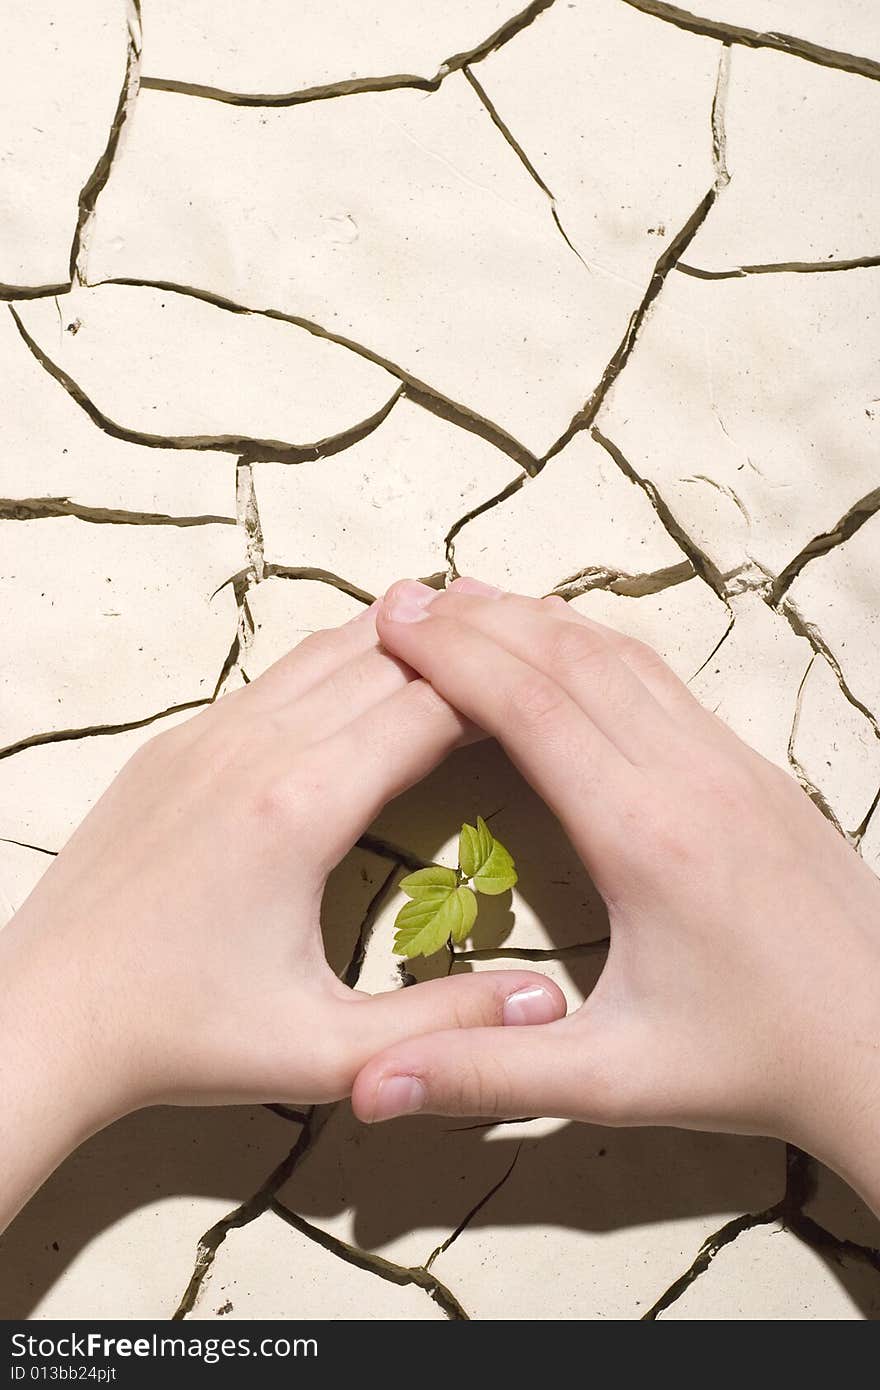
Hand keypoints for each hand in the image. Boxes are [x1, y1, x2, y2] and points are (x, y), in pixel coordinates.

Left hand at [0, 603, 562, 1228]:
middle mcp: (253, 748)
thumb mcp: (325, 1051)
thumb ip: (447, 1026)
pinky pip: (272, 681)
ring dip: (396, 644)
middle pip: (383, 659)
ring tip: (460, 640)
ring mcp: (204, 736)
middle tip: (523, 652)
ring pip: (322, 653)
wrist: (44, 1018)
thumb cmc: (180, 1037)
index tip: (552, 691)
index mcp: (301, 807)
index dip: (500, 691)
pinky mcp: (172, 745)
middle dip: (459, 651)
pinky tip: (363, 685)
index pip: (429, 708)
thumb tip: (550, 1004)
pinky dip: (334, 668)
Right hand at [352, 579, 879, 1213]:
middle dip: (482, 620)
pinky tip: (567, 650)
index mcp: (648, 839)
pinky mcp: (758, 771)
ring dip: (540, 621)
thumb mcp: (615, 1081)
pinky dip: (596, 647)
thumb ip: (487, 1074)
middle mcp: (693, 778)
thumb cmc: (757, 1064)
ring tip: (471, 602)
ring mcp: (736, 764)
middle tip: (408, 599)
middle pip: (573, 659)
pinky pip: (665, 681)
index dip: (454, 656)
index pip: (534, 709)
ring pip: (626, 657)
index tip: (393, 620)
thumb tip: (369, 1085)